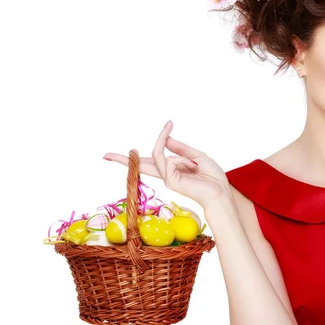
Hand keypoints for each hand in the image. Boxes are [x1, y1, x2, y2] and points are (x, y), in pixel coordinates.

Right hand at [103, 120, 231, 209]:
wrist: (220, 190)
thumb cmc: (212, 176)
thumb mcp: (197, 156)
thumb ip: (180, 148)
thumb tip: (166, 139)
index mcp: (171, 168)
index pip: (150, 161)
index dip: (139, 156)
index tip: (141, 141)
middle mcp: (166, 173)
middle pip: (140, 164)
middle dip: (122, 159)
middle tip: (104, 155)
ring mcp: (166, 177)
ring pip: (155, 154)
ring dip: (163, 139)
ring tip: (174, 133)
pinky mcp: (169, 180)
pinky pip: (165, 158)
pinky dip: (174, 152)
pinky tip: (185, 156)